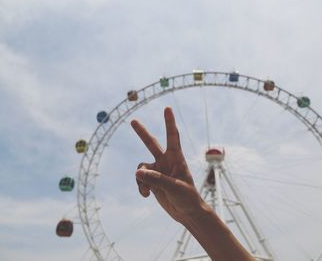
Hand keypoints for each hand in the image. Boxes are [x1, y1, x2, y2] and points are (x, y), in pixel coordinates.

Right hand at [131, 107, 203, 222]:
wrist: (187, 213)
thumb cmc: (187, 198)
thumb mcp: (175, 188)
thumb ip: (157, 180)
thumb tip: (137, 172)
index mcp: (176, 158)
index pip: (173, 137)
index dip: (170, 122)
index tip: (167, 108)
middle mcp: (166, 161)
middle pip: (151, 143)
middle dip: (142, 133)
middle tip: (133, 120)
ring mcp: (158, 171)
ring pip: (141, 167)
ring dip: (141, 179)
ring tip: (147, 191)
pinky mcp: (152, 181)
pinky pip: (140, 179)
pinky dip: (140, 186)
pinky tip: (146, 195)